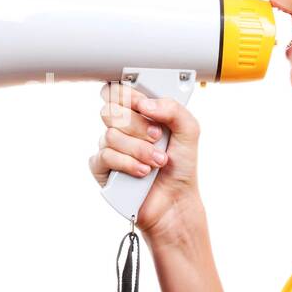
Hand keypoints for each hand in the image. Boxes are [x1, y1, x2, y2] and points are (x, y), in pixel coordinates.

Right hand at [89, 81, 201, 237]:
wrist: (176, 199)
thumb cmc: (181, 166)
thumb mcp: (189, 130)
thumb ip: (173, 108)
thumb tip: (146, 104)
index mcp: (140, 113)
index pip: (117, 91)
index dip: (127, 95)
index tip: (144, 105)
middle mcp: (122, 128)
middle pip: (110, 110)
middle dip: (137, 125)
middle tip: (156, 137)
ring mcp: (111, 147)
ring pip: (110, 135)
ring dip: (139, 149)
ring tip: (157, 161)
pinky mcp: (102, 168)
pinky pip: (105, 157)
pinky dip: (127, 164)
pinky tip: (142, 172)